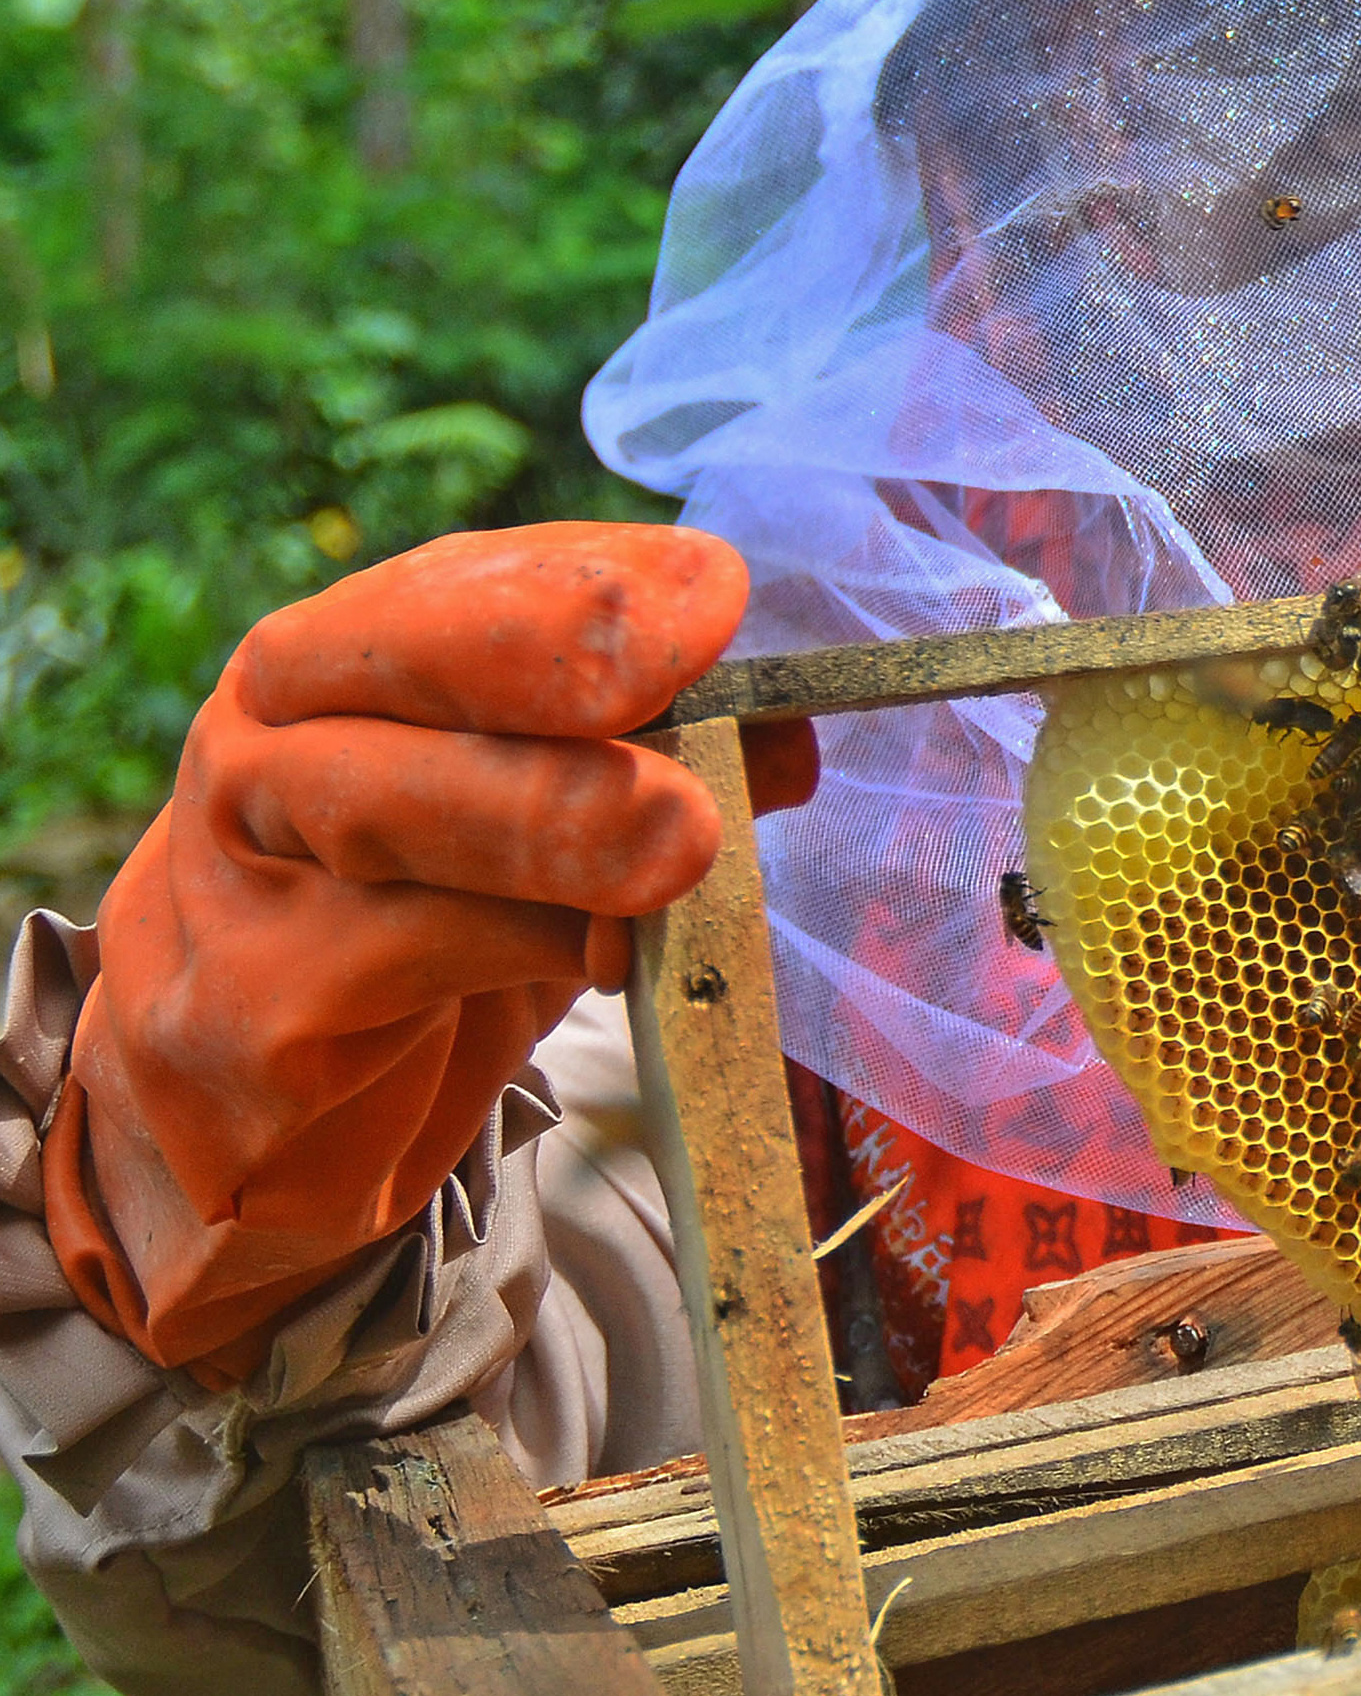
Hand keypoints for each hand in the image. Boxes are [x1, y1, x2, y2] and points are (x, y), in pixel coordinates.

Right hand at [47, 524, 814, 1381]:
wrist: (245, 1112)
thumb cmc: (414, 933)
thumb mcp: (539, 833)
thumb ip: (656, 767)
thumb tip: (789, 735)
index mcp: (332, 666)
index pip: (454, 586)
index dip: (585, 583)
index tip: (713, 590)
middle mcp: (262, 741)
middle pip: (395, 667)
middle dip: (549, 652)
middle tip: (684, 655)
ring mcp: (236, 872)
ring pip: (390, 811)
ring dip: (549, 815)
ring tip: (681, 834)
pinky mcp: (249, 1006)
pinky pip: (404, 958)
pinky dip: (529, 951)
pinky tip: (616, 959)